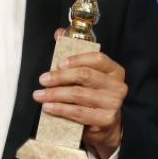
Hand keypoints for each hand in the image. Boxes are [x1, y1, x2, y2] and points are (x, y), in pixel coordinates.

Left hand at [33, 29, 127, 158]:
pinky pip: (78, 113)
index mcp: (114, 71)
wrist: (105, 126)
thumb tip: (59, 33)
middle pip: (85, 76)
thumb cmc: (92, 95)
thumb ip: (74, 53)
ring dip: (54, 94)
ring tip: (39, 95)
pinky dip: (60, 109)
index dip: (77, 59)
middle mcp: (117, 86)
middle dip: (59, 77)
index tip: (59, 63)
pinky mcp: (106, 120)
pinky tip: (48, 107)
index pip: (97, 59)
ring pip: (78, 95)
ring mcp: (113, 104)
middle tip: (42, 80)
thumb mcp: (87, 74)